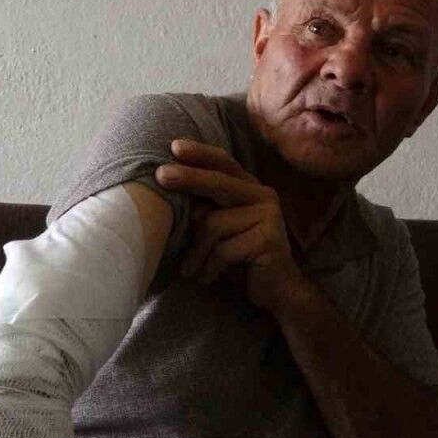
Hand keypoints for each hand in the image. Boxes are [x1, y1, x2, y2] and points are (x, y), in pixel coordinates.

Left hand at [155, 139, 306, 312]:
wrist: (276, 290)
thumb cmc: (240, 258)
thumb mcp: (220, 229)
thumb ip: (206, 208)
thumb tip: (174, 191)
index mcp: (251, 189)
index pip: (224, 164)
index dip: (200, 154)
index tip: (174, 147)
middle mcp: (263, 196)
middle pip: (218, 183)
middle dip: (188, 179)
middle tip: (160, 176)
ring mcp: (268, 216)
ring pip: (214, 224)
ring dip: (196, 252)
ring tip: (190, 269)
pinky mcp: (268, 240)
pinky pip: (223, 250)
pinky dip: (209, 267)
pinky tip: (206, 278)